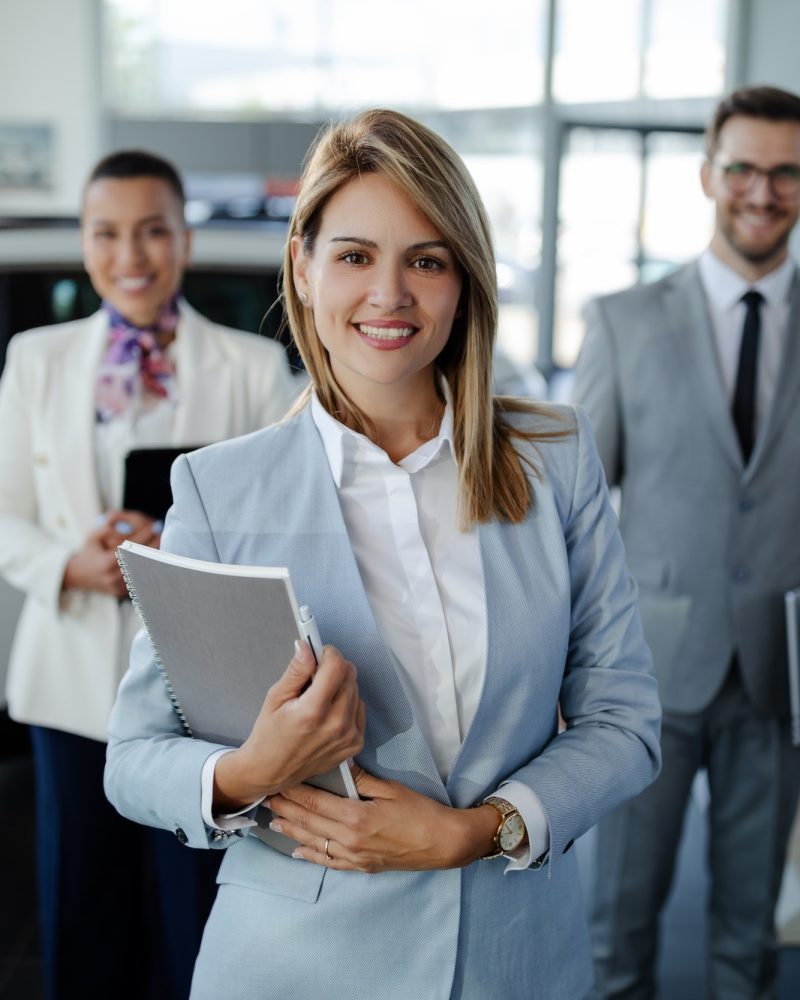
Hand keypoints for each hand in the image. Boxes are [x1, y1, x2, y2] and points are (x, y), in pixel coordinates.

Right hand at [61, 510, 160, 596]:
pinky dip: (150, 570)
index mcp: (105, 563)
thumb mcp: (91, 537)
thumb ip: (105, 528)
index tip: (155, 526)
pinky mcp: (123, 593)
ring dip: (156, 558)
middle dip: (155, 546)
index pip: (131, 548)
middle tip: (164, 534)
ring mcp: (119, 588)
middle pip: (141, 561)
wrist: (78, 576)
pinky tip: (159, 559)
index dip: (145, 536)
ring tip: (164, 545)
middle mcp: (113, 578)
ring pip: (143, 573)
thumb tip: (121, 520)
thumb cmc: (88, 552)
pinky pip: (140, 581)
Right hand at [213, 642, 365, 812]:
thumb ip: (296, 671)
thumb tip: (307, 646)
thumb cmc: (270, 733)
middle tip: (316, 675)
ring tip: (319, 697)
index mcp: (312, 711)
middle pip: (349, 675)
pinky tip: (328, 712)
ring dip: (341, 685)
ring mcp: (348, 736)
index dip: (328, 653)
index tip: (320, 653)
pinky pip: (360, 708)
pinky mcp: (355, 744)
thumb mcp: (275, 697)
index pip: (336, 667)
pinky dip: (347, 704)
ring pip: (356, 690)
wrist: (272, 770)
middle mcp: (335, 724)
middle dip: (334, 667)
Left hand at [265, 767, 500, 872]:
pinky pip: (330, 862)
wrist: (443, 843)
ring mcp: (354, 857)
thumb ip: (362, 780)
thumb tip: (339, 766)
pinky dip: (311, 856)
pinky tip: (298, 851)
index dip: (294, 793)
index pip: (315, 803)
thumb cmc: (420, 811)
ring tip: (274, 821)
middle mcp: (349, 839)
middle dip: (286, 809)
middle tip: (266, 798)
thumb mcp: (392, 789)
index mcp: (355, 816)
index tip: (278, 782)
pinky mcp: (361, 867)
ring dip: (292, 832)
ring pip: (314, 844)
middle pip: (309, 823)